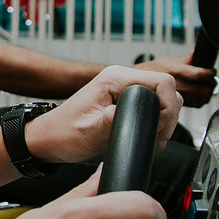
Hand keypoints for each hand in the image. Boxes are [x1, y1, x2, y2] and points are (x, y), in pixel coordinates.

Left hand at [26, 65, 182, 163]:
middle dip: (167, 116)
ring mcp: (125, 89)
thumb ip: (106, 123)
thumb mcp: (86, 132)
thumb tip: (121, 114)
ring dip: (163, 121)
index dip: (167, 106)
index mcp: (114, 79)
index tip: (159, 128)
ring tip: (149, 138)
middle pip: (166, 89)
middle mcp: (122, 79)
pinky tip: (144, 136)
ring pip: (163, 99)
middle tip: (155, 137)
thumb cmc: (64, 134)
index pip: (161, 82)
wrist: (51, 139)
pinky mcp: (126, 101)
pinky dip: (156, 123)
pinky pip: (154, 107)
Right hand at [134, 55, 215, 107]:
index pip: (199, 74)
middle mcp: (177, 85)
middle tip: (211, 80)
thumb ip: (186, 60)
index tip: (211, 71)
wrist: (135, 84)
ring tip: (205, 86)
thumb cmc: (151, 71)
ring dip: (206, 93)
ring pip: (201, 99)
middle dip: (210, 84)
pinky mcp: (177, 105)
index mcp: (174, 70)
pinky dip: (199, 100)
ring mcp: (178, 96)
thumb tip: (196, 52)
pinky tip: (197, 94)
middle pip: (204, 89)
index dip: (209, 73)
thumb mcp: (168, 61)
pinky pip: (196, 105)